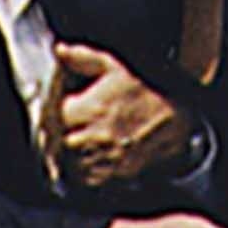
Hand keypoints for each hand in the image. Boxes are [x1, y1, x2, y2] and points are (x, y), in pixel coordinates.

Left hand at [47, 44, 193, 187]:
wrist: (175, 120)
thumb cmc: (145, 93)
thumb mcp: (116, 68)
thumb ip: (84, 58)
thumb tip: (59, 49)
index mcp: (83, 111)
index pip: (51, 117)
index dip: (60, 112)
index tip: (72, 109)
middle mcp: (85, 138)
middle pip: (58, 142)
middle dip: (66, 134)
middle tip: (82, 126)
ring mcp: (97, 159)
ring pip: (69, 161)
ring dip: (75, 153)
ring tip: (92, 140)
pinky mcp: (108, 175)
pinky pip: (84, 178)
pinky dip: (87, 170)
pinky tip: (99, 154)